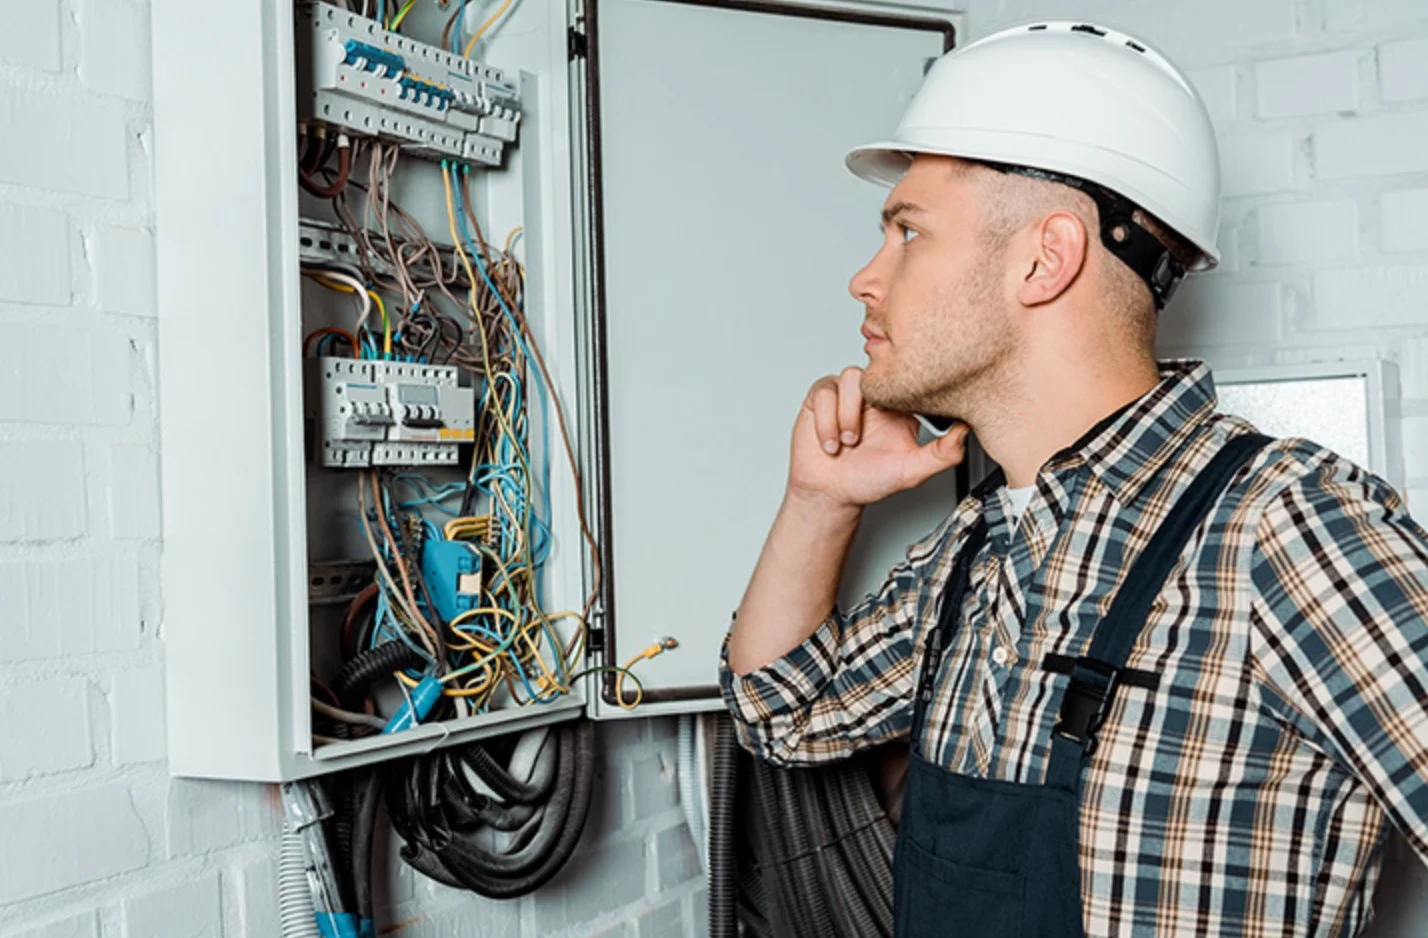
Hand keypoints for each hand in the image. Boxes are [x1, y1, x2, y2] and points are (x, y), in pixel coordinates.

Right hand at [787, 367, 969, 511]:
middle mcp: (873, 397)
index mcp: (899, 408)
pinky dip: (826, 421)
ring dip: (846, 414)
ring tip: (848, 442)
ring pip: (849, 378)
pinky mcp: (821, 397)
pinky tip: (831, 443)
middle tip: (863, 438)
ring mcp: (847, 394)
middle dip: (870, 404)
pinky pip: (824, 392)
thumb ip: (943, 453)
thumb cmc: (869, 480)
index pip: (907, 380)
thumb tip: (967, 432)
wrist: (830, 494)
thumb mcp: (913, 470)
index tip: (898, 416)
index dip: (904, 390)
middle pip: (877, 371)